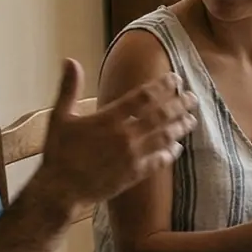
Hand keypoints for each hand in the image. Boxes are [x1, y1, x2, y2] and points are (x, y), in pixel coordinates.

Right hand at [26, 60, 196, 216]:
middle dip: (180, 104)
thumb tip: (70, 60)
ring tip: (192, 119)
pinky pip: (159, 161)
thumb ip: (68, 88)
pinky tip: (178, 148)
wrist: (60, 191)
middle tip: (193, 98)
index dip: (163, 86)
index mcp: (108, 119)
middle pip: (161, 115)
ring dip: (181, 127)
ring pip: (164, 137)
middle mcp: (125, 135)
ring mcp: (132, 156)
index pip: (143, 97)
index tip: (176, 79)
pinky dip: (171, 153)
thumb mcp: (59, 117)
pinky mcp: (134, 175)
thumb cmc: (58, 153)